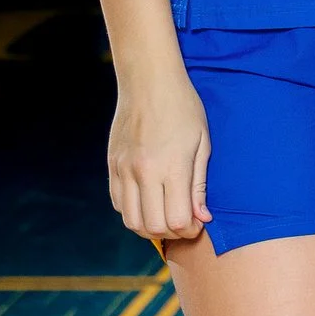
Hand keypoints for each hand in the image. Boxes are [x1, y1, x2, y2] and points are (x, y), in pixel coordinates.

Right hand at [109, 68, 211, 240]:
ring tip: (166, 218)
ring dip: (150, 229)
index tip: (199, 223)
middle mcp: (144, 173)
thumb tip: (202, 217)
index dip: (190, 229)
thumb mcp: (202, 142)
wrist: (149, 82)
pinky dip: (134, 213)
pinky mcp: (112, 167)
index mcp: (171, 166)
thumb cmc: (183, 107)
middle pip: (153, 227)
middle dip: (172, 233)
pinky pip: (119, 204)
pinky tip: (148, 203)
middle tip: (184, 224)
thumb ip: (200, 184)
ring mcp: (124, 171)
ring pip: (131, 222)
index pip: (177, 219)